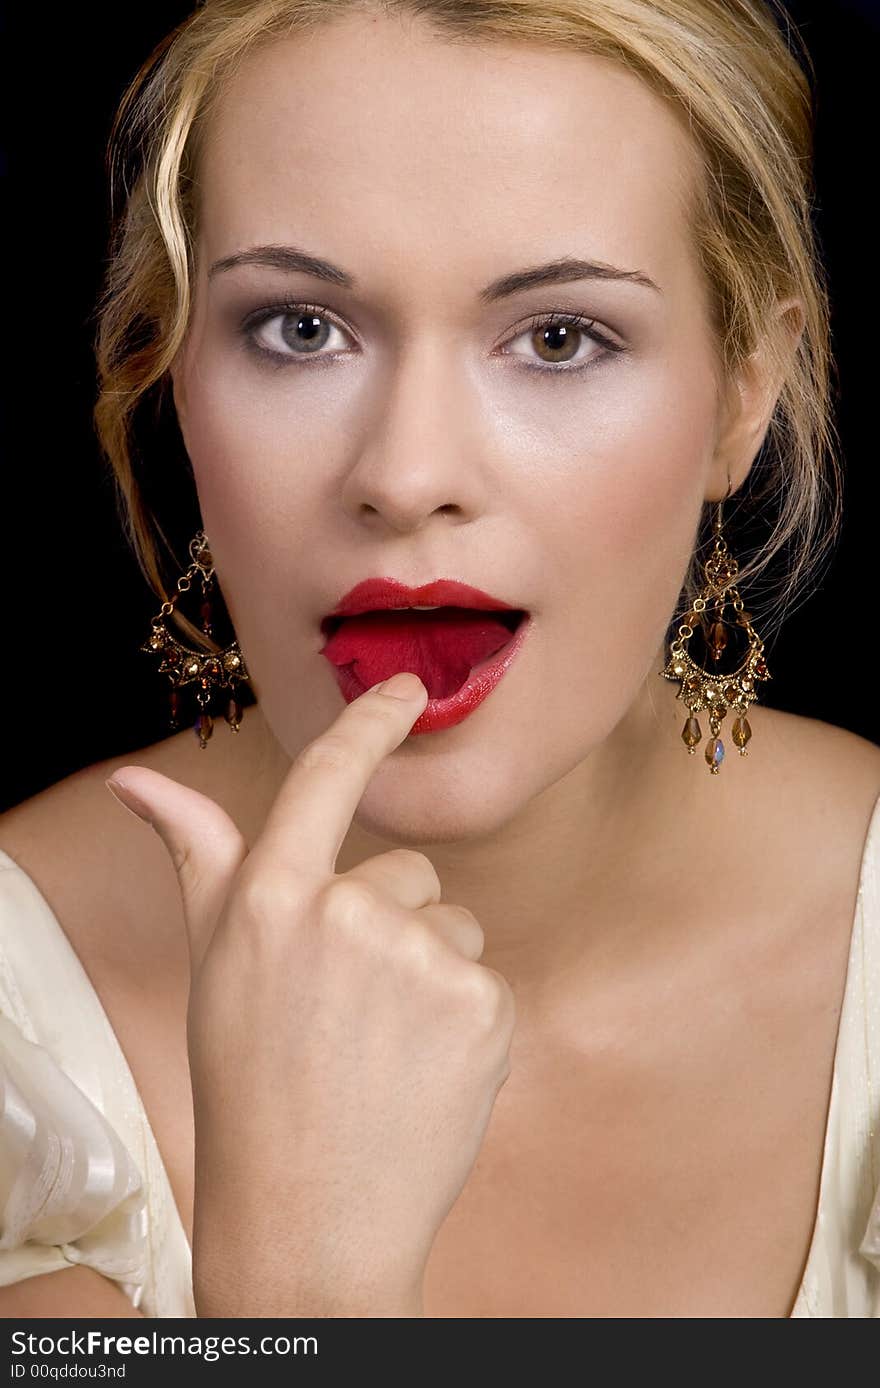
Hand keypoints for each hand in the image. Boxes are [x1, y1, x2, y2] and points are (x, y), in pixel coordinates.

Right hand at [106, 673, 515, 1316]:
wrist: (312, 1219)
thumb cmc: (251, 1084)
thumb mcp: (214, 965)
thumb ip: (197, 857)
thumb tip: (137, 781)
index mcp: (270, 897)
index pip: (326, 778)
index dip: (367, 722)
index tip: (403, 687)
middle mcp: (346, 912)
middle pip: (407, 873)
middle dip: (388, 923)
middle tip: (348, 1011)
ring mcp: (420, 958)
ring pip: (452, 922)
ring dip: (428, 968)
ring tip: (383, 1046)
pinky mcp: (484, 1004)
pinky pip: (484, 974)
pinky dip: (464, 1016)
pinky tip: (422, 1069)